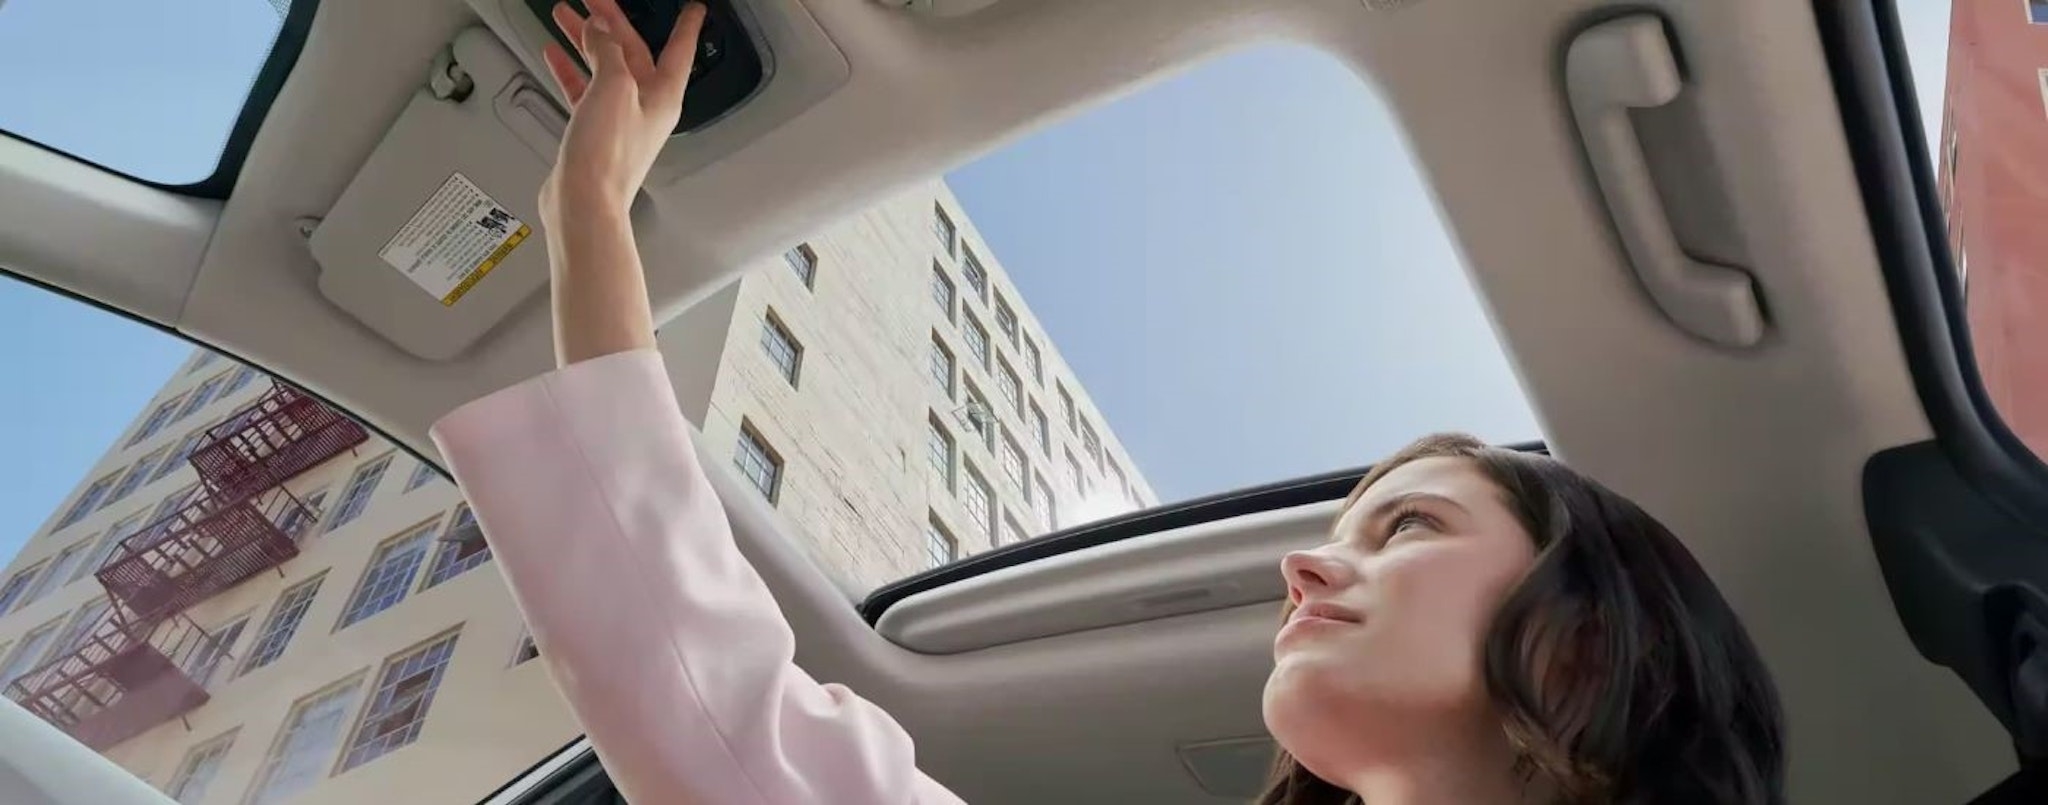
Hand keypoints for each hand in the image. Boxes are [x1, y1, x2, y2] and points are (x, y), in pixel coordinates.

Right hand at [539, 0, 705, 220]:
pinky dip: (570, 70)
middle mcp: (645, 107)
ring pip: (603, 68)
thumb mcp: (613, 86)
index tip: (693, 9)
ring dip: (584, 41)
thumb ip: (608, 51)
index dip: (686, 26)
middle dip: (610, 22)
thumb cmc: (608, 157)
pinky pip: (584, 90)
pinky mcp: (594, 132)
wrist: (583, 201)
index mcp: (663, 96)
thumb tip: (601, 29)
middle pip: (632, 52)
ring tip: (565, 15)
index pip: (679, 50)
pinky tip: (555, 54)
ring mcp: (619, 120)